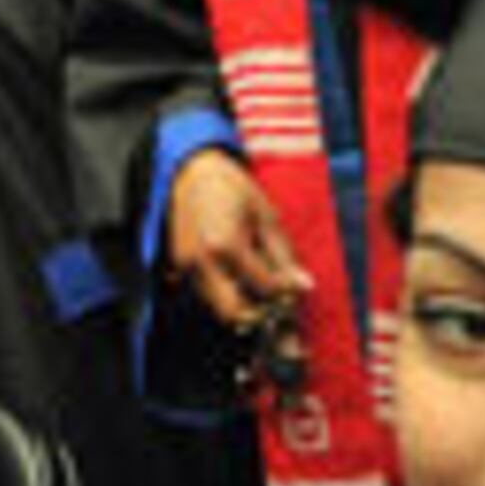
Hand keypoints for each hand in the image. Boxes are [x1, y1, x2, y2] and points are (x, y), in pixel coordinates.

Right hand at [161, 147, 309, 335]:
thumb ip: (284, 256)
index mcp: (226, 245)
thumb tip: (304, 286)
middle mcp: (201, 262)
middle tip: (278, 300)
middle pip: (234, 313)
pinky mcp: (179, 267)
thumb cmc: (233, 188)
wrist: (192, 172)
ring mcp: (187, 267)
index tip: (298, 287)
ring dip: (243, 305)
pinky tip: (240, 277)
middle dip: (260, 313)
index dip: (287, 292)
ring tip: (261, 287)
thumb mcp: (266, 217)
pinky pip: (207, 294)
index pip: (264, 288)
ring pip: (218, 308)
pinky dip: (227, 294)